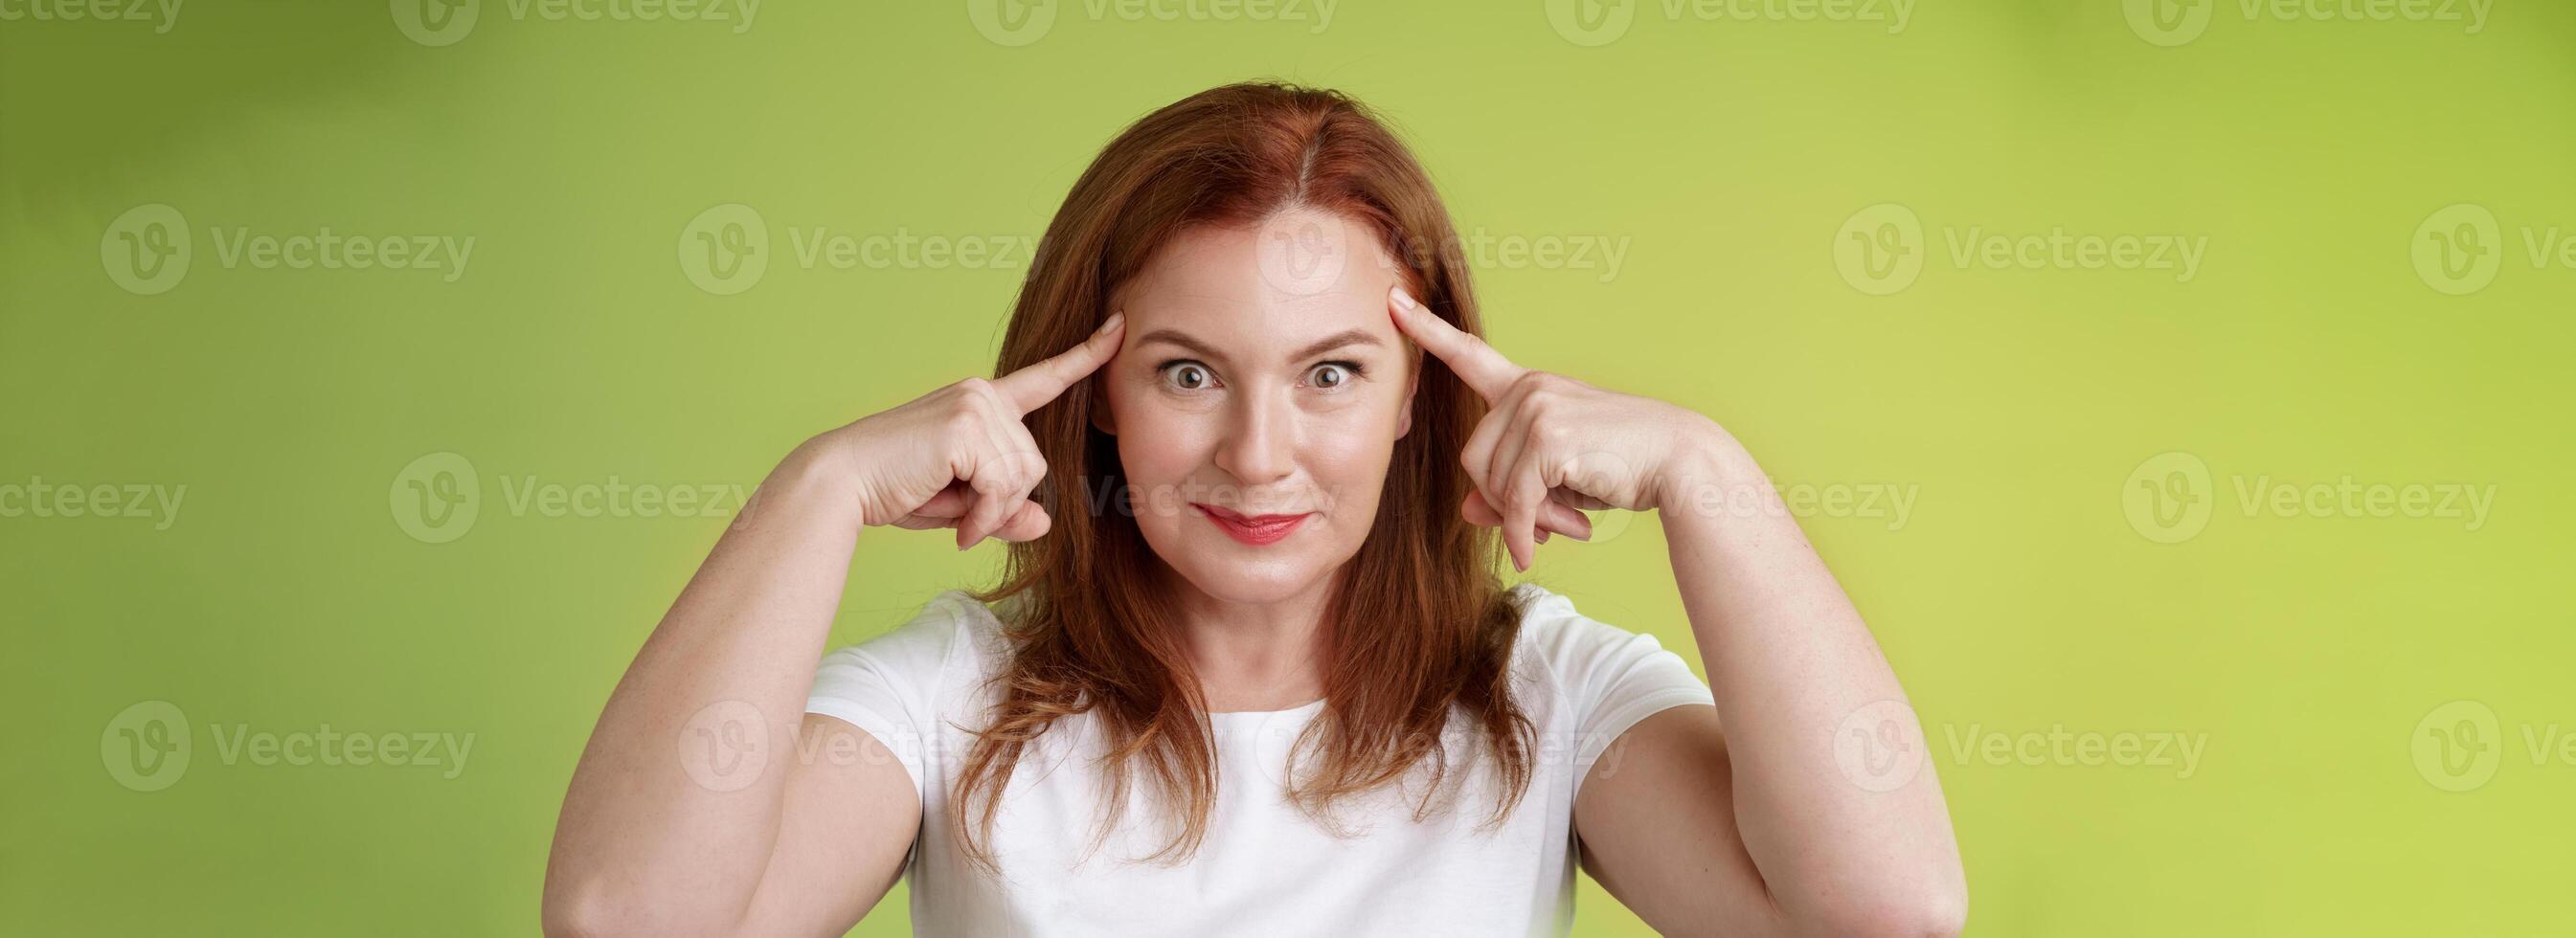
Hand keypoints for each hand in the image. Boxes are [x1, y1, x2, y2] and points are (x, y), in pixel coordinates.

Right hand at [814, 311, 1125, 548]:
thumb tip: (1044, 522)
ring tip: (957, 519)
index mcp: (982, 402)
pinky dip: (984, 517)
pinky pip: (1002, 487)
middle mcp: (981, 394)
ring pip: (1023, 477)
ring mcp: (975, 406)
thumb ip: (1004, 509)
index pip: (1043, 378)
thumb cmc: (896, 488)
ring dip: (992, 512)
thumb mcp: (962, 504)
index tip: (1120, 327)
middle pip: (1035, 462)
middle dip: (1004, 501)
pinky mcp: (966, 426)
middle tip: (965, 517)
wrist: (844, 483)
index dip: (1085, 356)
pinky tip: (957, 525)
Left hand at [1388, 286, 1722, 571]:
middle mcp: (1527, 388)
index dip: (1426, 329)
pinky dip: (1522, 532)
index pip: (1468, 354)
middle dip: (1506, 501)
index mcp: (1526, 386)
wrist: (1677, 462)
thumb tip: (1465, 511)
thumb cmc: (1617, 467)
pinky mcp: (1548, 439)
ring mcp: (1537, 408)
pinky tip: (1536, 547)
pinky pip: (1515, 501)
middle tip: (1548, 521)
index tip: (1392, 301)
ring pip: (1491, 485)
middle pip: (1473, 461)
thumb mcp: (1552, 478)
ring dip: (1526, 518)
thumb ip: (1506, 490)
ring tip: (1569, 521)